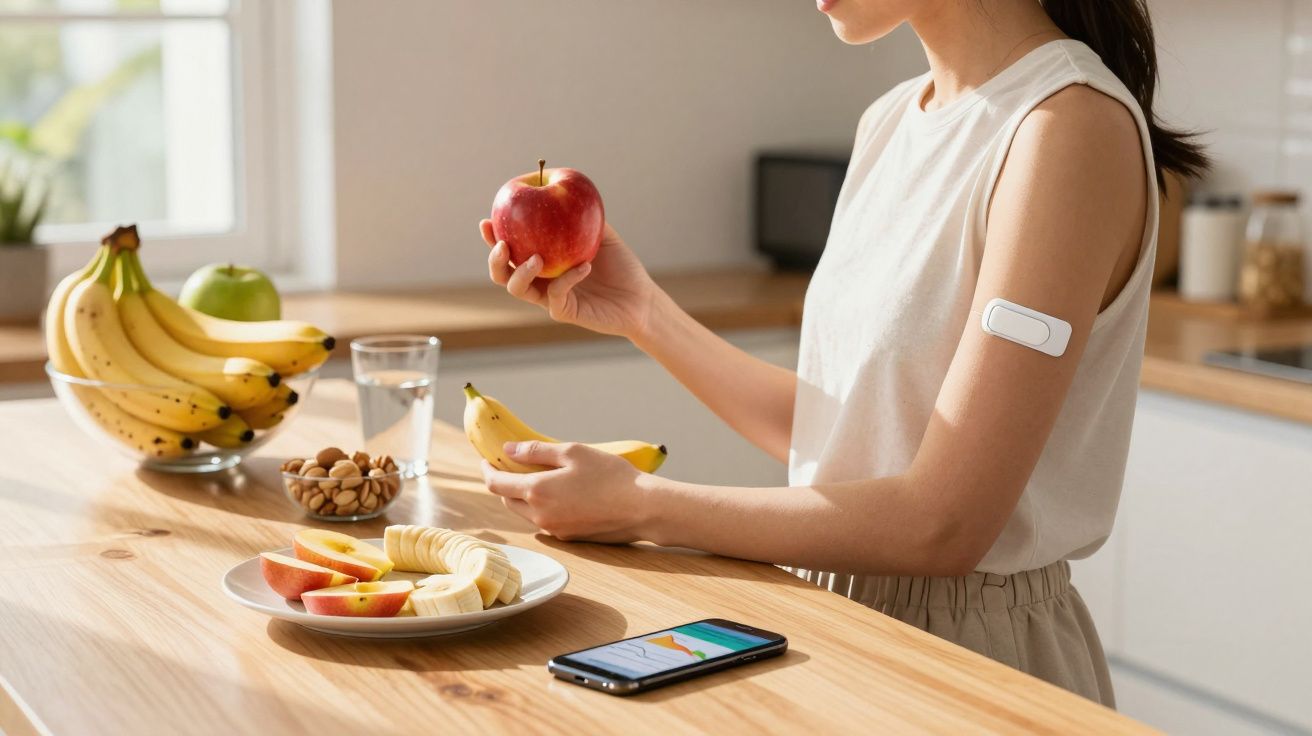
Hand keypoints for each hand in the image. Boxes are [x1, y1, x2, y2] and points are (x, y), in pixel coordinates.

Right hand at [480, 219, 659, 340]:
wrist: (641, 298)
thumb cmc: (622, 265)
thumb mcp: (601, 233)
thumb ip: (581, 214)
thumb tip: (560, 183)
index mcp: (542, 262)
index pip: (510, 250)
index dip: (492, 238)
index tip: (487, 221)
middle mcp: (540, 281)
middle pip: (502, 274)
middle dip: (495, 259)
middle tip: (501, 243)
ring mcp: (550, 299)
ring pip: (518, 289)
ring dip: (521, 272)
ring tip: (536, 258)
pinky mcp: (565, 312)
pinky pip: (556, 295)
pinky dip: (567, 279)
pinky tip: (584, 266)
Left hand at [481, 441, 652, 543]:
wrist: (642, 508)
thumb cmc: (610, 475)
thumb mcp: (572, 452)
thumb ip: (535, 451)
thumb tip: (507, 450)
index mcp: (536, 492)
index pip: (496, 484)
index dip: (487, 469)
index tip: (487, 459)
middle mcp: (540, 516)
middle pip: (507, 500)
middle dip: (504, 482)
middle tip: (511, 465)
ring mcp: (554, 530)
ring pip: (526, 512)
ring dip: (523, 496)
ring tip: (537, 476)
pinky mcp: (568, 538)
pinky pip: (545, 521)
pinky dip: (542, 506)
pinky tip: (560, 493)